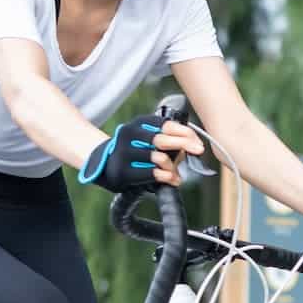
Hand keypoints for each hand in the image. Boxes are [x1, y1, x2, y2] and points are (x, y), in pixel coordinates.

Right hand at [79, 119, 204, 191]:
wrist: (104, 166)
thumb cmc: (135, 153)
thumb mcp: (149, 140)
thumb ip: (169, 141)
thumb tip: (192, 146)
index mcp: (138, 124)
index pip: (166, 124)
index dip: (186, 133)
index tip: (198, 142)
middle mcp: (128, 134)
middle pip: (162, 138)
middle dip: (184, 144)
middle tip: (198, 150)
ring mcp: (123, 152)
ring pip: (158, 157)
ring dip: (172, 166)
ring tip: (174, 173)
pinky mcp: (121, 171)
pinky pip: (151, 173)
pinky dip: (166, 176)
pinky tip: (171, 179)